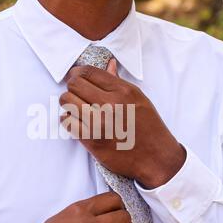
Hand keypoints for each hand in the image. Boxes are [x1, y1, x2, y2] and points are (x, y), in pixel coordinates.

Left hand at [59, 60, 185, 188]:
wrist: (155, 157)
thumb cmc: (148, 127)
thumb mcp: (139, 99)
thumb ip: (119, 82)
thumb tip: (109, 64)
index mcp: (123, 91)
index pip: (89, 72)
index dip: (77, 72)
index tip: (75, 77)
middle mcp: (110, 104)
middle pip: (74, 84)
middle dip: (71, 87)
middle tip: (75, 93)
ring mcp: (99, 123)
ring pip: (67, 101)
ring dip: (68, 103)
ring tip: (75, 107)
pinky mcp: (92, 140)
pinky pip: (67, 122)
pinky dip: (67, 120)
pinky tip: (75, 120)